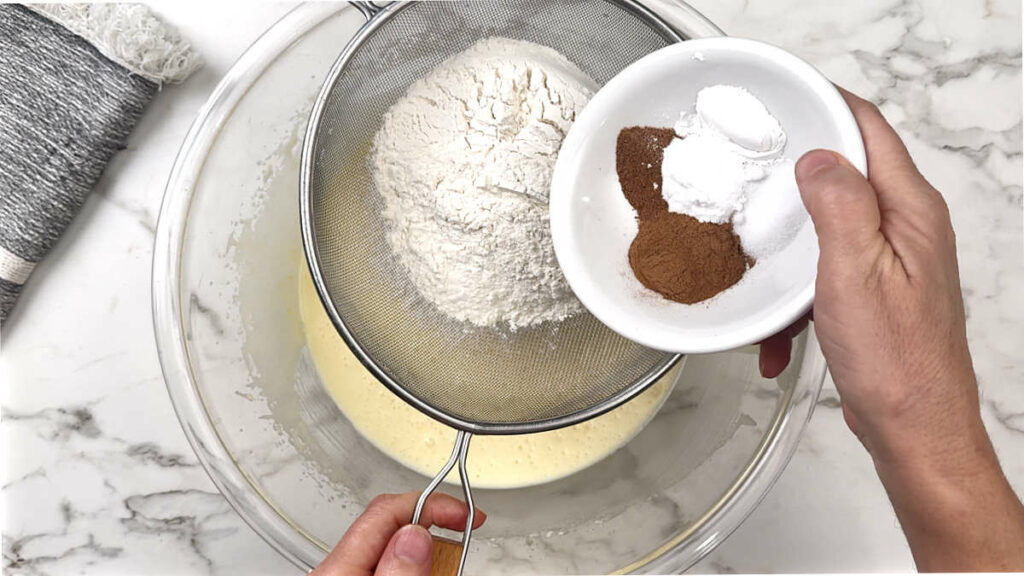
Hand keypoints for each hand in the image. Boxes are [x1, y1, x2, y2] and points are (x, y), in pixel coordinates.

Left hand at [311, 492, 485, 575]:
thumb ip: (400, 572)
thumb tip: (417, 534)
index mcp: (338, 569)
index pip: (388, 509)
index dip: (433, 503)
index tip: (467, 514)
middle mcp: (337, 571)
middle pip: (392, 525)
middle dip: (434, 527)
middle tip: (464, 537)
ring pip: (392, 548)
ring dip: (426, 551)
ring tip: (448, 564)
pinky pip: (385, 565)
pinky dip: (413, 565)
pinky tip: (427, 571)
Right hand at [763, 88, 1023, 569]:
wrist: (914, 429)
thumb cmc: (895, 361)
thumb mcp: (856, 272)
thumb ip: (840, 205)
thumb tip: (819, 157)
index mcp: (910, 211)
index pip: (869, 130)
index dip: (824, 107)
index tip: (780, 105)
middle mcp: (906, 227)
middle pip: (844, 174)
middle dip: (792, 181)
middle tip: (748, 183)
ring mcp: (891, 260)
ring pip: (826, 228)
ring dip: (788, 254)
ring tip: (761, 276)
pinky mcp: (874, 292)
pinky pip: (823, 275)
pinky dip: (795, 299)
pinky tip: (778, 334)